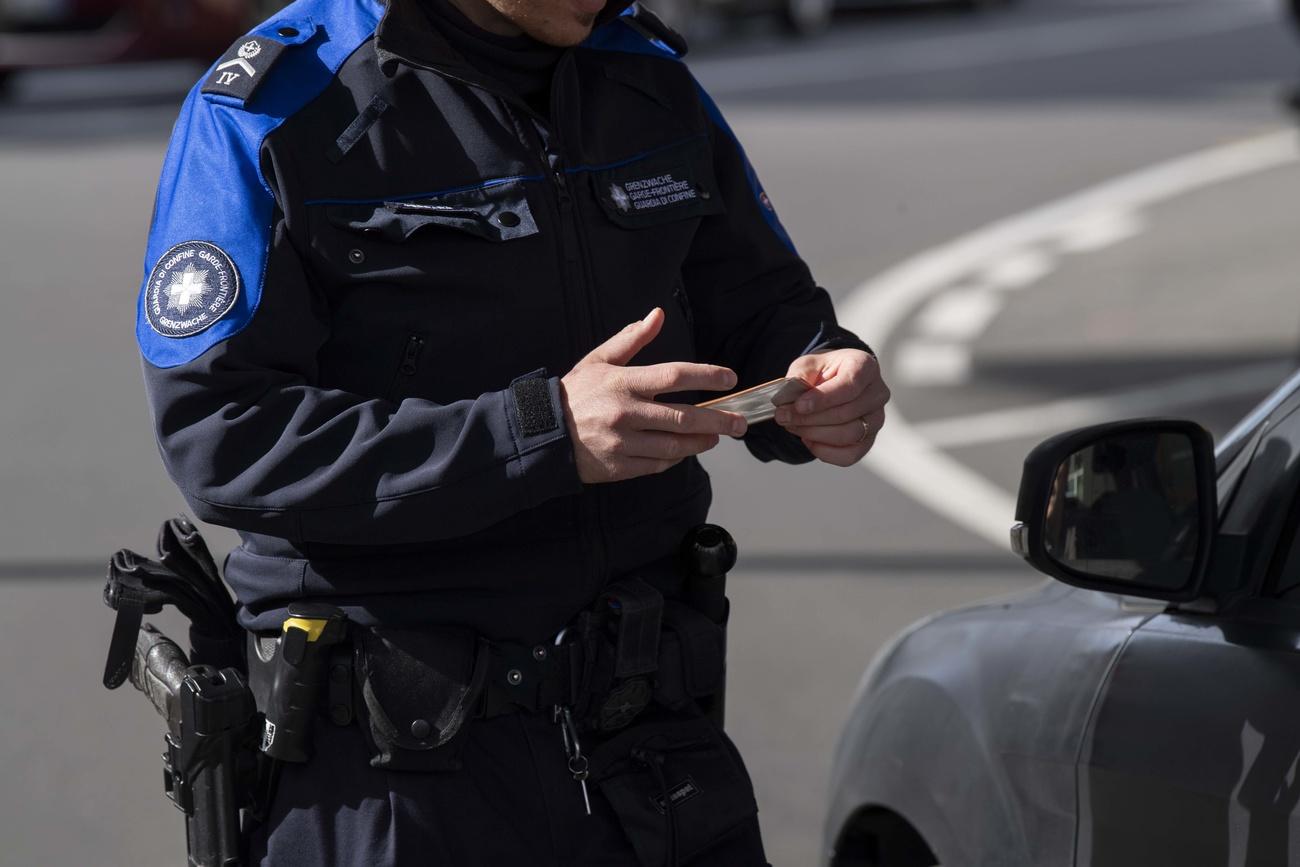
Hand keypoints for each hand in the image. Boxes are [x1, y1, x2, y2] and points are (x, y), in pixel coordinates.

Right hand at [561, 308, 747, 483]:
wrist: (543, 433)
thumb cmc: (576, 394)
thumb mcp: (599, 360)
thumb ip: (632, 339)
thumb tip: (658, 315)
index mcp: (623, 382)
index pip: (674, 375)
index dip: (706, 375)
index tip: (730, 378)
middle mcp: (625, 413)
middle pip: (683, 417)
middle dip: (718, 420)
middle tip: (740, 422)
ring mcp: (623, 443)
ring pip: (675, 446)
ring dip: (702, 442)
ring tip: (717, 437)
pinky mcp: (620, 467)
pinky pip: (658, 464)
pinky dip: (677, 458)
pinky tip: (687, 450)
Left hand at [774, 348, 888, 465]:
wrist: (832, 381)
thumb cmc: (823, 371)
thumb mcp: (808, 364)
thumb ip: (799, 377)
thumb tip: (788, 398)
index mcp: (864, 366)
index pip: (849, 385)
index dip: (823, 399)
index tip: (799, 405)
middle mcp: (877, 393)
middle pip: (846, 413)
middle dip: (810, 418)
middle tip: (784, 416)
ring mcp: (876, 418)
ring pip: (848, 435)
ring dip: (815, 434)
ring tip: (793, 426)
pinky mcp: (869, 439)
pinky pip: (850, 455)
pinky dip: (825, 452)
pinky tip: (808, 440)